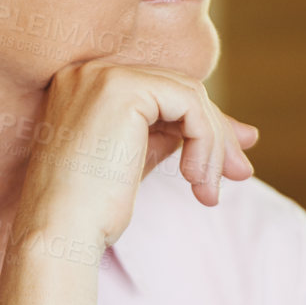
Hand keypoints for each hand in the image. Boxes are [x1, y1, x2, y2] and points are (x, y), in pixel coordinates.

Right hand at [12, 59, 260, 246]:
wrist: (60, 233)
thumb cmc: (91, 210)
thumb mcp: (141, 159)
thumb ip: (182, 137)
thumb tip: (245, 134)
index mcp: (86, 85)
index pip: (162, 92)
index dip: (202, 124)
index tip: (230, 162)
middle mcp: (88, 71)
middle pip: (179, 88)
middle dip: (216, 133)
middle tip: (239, 174)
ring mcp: (103, 76)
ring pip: (189, 95)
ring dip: (211, 144)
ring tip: (207, 190)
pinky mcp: (123, 89)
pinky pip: (189, 105)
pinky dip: (206, 142)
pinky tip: (196, 179)